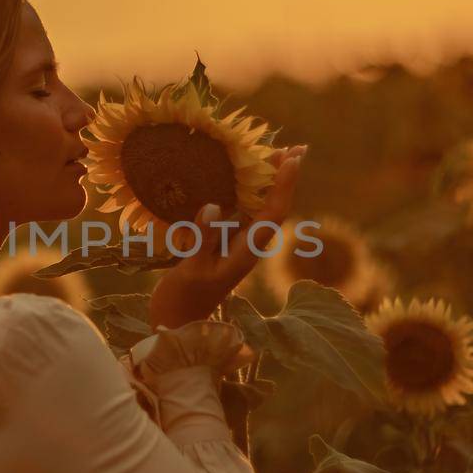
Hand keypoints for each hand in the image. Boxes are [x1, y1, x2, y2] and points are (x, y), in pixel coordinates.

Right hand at [148, 144, 306, 329]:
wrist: (178, 324)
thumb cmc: (183, 299)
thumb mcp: (192, 269)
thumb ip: (204, 238)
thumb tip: (213, 206)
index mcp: (247, 252)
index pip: (273, 213)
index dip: (283, 185)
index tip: (291, 158)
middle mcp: (248, 246)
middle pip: (273, 206)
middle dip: (283, 178)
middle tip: (295, 147)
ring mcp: (237, 245)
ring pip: (259, 207)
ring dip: (267, 182)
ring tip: (274, 154)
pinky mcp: (225, 245)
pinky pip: (241, 213)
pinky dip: (245, 192)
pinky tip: (239, 177)